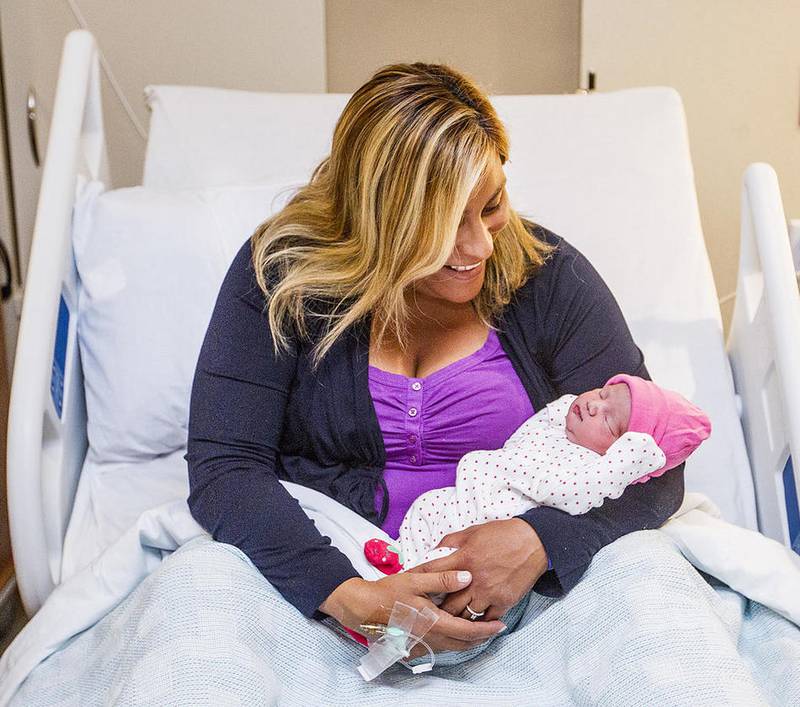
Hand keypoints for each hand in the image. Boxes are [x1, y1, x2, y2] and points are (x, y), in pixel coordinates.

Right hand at [319, 570, 506, 654]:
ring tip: (480, 628)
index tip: (501, 624)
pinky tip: (456, 630)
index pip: (468, 631)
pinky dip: (454, 641)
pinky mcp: (415, 645)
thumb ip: (443, 578)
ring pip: (454, 647)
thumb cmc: (389, 592)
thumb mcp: (416, 579)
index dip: (487, 629)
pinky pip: (441, 647)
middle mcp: (431, 637)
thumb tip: (468, 576)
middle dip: (482, 636)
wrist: (364, 608)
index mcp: (433, 621)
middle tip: (495, 627)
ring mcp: (423, 643)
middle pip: (464, 643)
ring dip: (469, 639)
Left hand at [409, 518, 547, 621]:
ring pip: (464, 616)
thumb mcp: (472, 532)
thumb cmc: (502, 534)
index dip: (418, 579)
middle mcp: (473, 578)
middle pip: (447, 603)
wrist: (533, 542)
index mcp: (463, 558)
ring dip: (456, 619)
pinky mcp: (504, 602)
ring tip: (448, 621)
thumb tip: (433, 551)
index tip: (409, 586)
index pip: (433, 572)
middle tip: (428, 612)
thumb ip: (451, 542)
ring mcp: (489, 592)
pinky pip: (486, 620)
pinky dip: (478, 623)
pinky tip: (472, 624)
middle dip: (436, 608)